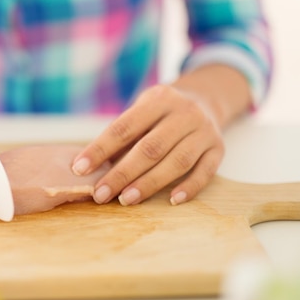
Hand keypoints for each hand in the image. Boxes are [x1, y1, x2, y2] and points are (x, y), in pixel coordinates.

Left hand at [72, 84, 224, 205]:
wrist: (206, 98)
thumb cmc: (161, 113)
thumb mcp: (142, 111)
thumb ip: (122, 136)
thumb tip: (91, 168)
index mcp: (158, 99)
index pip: (124, 127)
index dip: (100, 149)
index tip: (79, 169)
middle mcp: (184, 113)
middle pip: (150, 148)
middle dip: (122, 173)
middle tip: (100, 194)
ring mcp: (204, 131)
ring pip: (177, 161)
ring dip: (150, 183)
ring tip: (126, 200)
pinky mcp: (219, 149)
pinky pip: (206, 171)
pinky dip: (189, 187)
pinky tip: (172, 201)